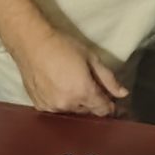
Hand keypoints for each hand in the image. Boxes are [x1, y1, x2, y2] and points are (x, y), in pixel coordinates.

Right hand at [6, 24, 129, 116]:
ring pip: (72, 112)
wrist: (31, 43)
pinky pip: (57, 109)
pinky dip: (62, 102)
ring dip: (77, 103)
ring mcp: (51, 107)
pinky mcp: (39, 106)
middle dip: (93, 102)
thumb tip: (123, 94)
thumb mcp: (91, 58)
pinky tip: (60, 87)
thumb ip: (109, 79)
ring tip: (74, 85)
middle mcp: (67, 105)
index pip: (103, 110)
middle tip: (92, 86)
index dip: (111, 106)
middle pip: (88, 111)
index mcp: (83, 92)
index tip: (114, 101)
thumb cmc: (63, 46)